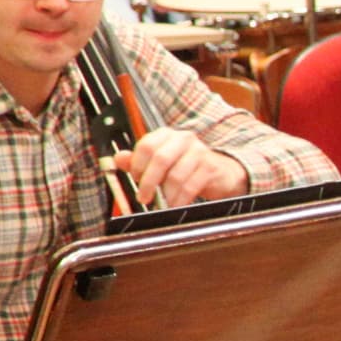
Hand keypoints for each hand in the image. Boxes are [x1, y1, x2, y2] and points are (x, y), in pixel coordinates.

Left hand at [123, 126, 250, 208]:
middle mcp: (183, 139)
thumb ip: (139, 161)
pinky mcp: (210, 167)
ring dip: (166, 195)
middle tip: (144, 198)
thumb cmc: (188, 167)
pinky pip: (190, 186)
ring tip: (162, 204)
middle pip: (160, 159)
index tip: (135, 179)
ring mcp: (199, 152)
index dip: (137, 164)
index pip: (147, 145)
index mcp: (167, 135)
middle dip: (149, 182)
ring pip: (175, 175)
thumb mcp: (162, 163)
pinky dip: (180, 199)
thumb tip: (119, 159)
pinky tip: (175, 205)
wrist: (221, 173)